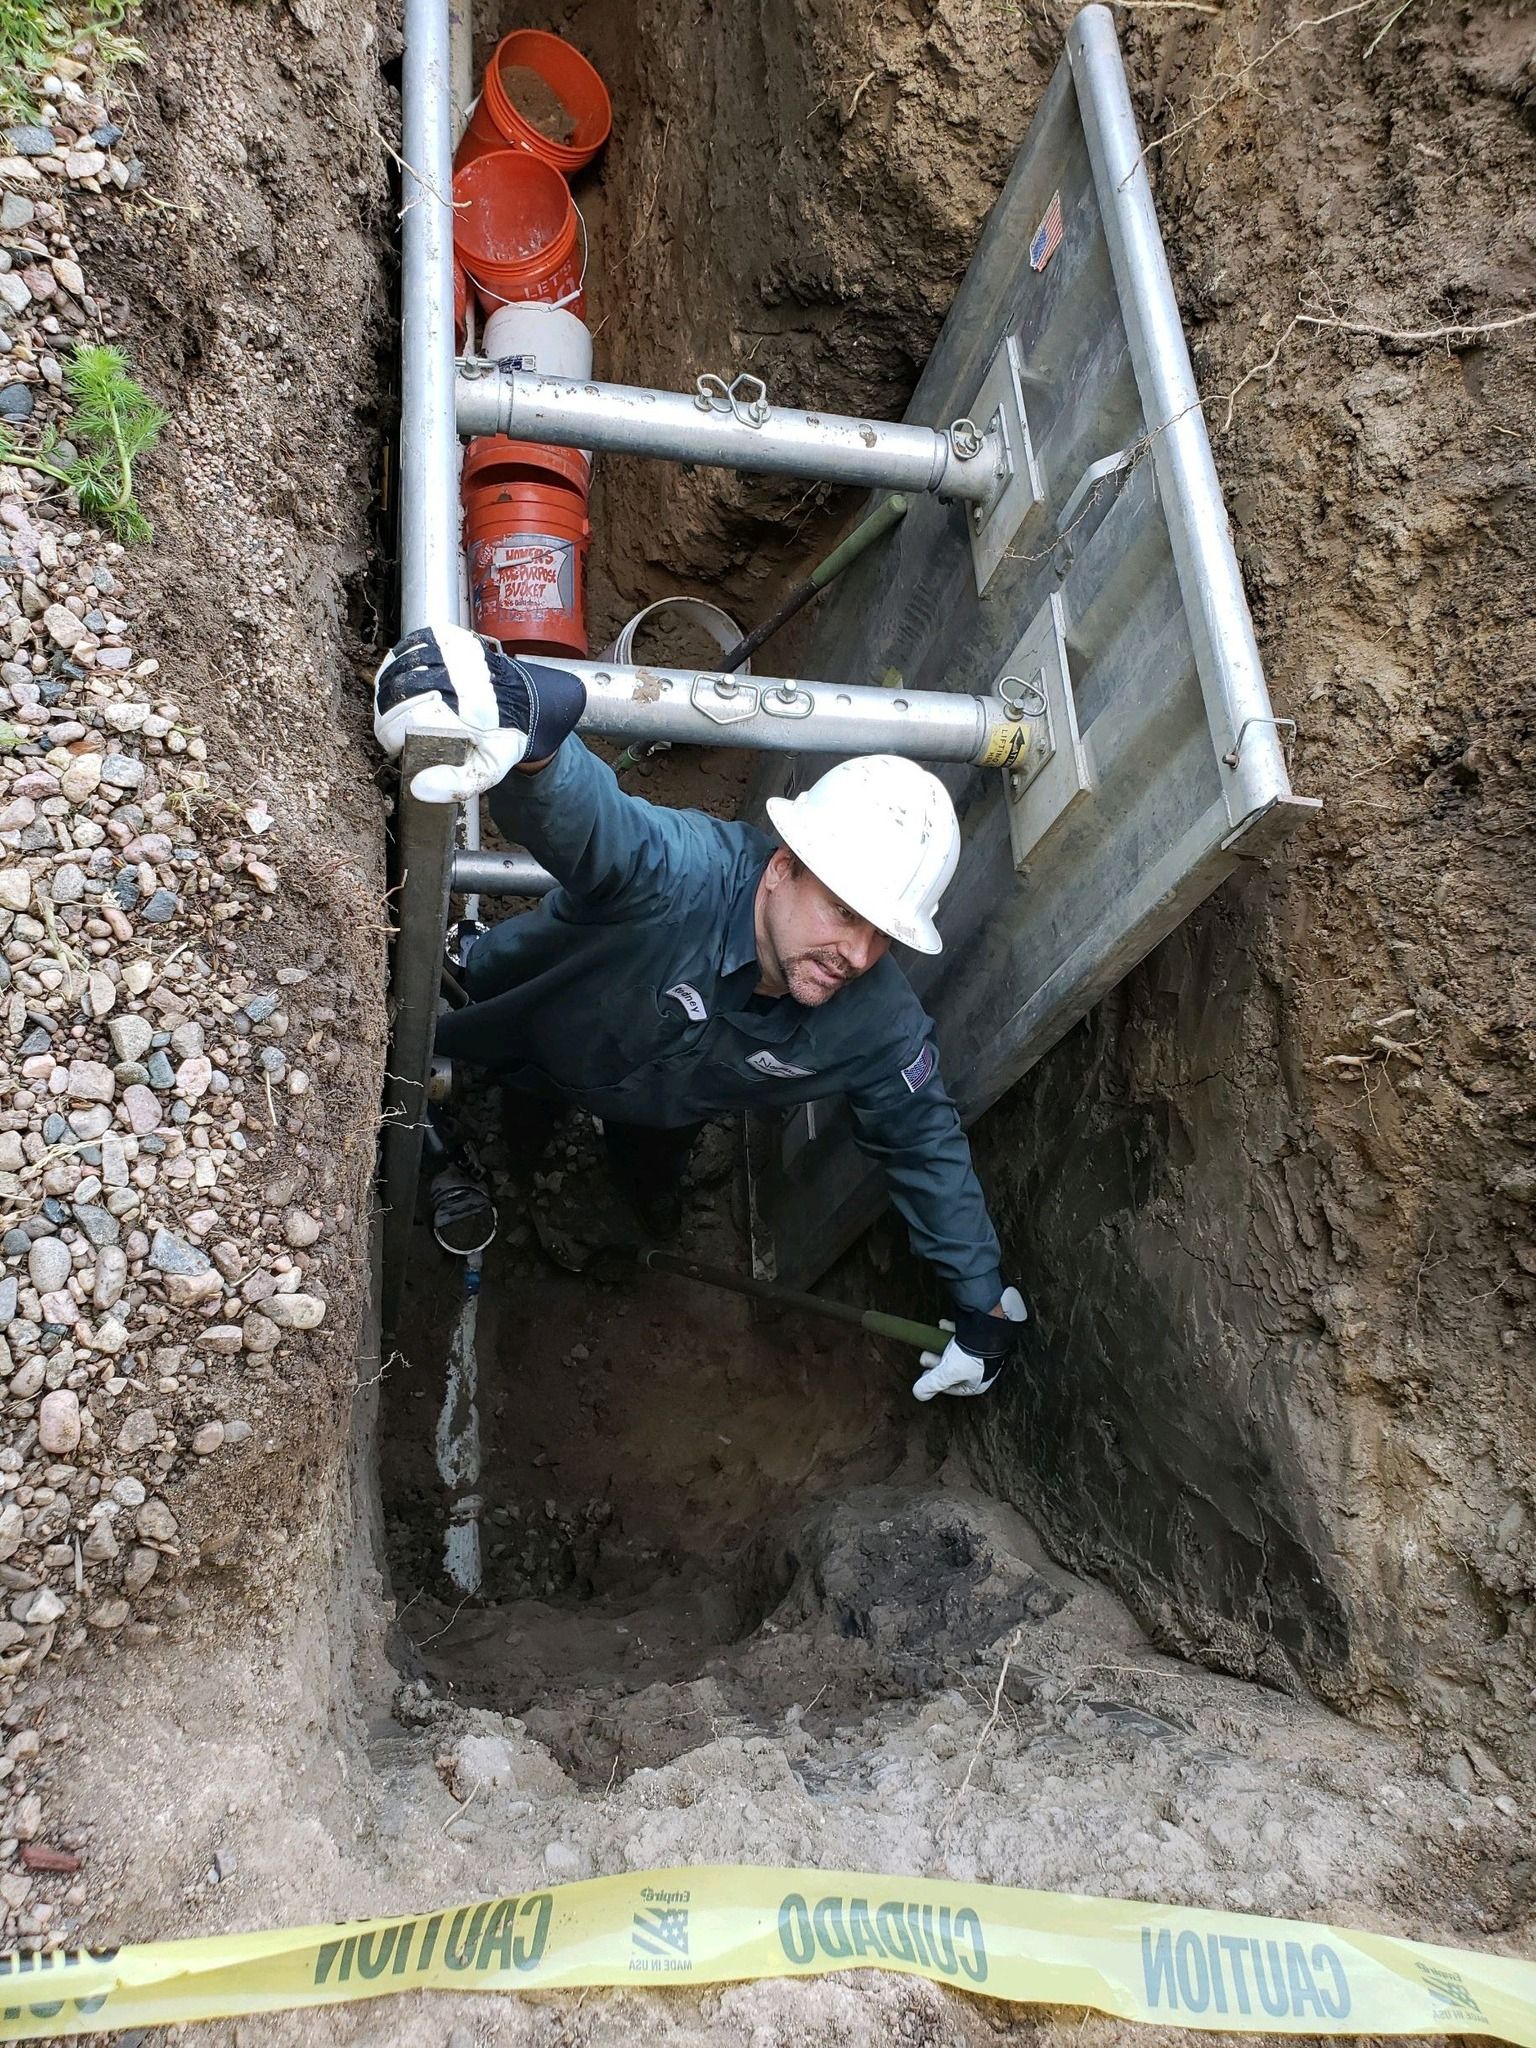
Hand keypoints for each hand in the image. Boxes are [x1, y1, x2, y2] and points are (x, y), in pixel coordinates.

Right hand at [373, 623, 585, 802]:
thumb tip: (418, 788)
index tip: (401, 748)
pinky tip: (407, 686)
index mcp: (462, 708)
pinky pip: (402, 651)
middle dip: (390, 720)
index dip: (393, 741)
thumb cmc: (501, 736)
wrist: (523, 700)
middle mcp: (454, 674)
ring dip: (390, 695)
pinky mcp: (443, 636)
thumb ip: (454, 784)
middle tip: (402, 732)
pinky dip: (396, 669)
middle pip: (391, 699)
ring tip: (404, 711)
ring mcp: (448, 650)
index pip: (397, 724)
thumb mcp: (487, 770)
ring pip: (392, 674)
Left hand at [912, 1286, 1025, 1400]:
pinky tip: (942, 1327)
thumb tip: (919, 1394)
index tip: (925, 1376)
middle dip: (936, 1361)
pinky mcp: (975, 1337)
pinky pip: (957, 1336)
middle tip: (927, 1356)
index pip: (950, 1388)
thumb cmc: (973, 1354)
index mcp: (976, 1383)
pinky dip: (947, 1331)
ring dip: (939, 1346)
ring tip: (933, 1342)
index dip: (935, 1382)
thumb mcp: (948, 1372)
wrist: (987, 1328)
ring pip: (951, 1352)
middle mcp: (977, 1369)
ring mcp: (976, 1352)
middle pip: (949, 1369)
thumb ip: (933, 1383)